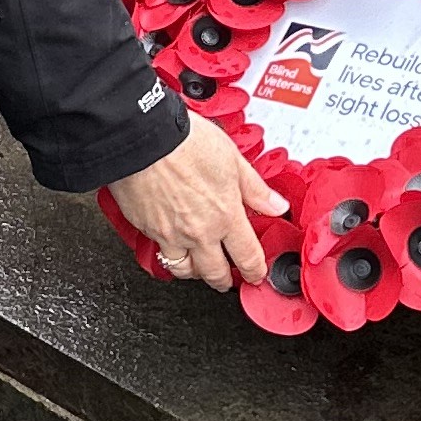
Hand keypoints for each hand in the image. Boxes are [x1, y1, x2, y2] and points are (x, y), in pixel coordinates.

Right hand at [106, 110, 287, 289]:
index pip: (248, 257)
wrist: (144, 140)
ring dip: (194, 271)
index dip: (256, 270)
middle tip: (227, 279)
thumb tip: (276, 205)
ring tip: (198, 266)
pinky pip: (159, 251)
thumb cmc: (185, 143)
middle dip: (224, 280)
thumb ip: (255, 189)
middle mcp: (199, 232)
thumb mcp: (233, 160)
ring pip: (184, 270)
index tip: (257, 273)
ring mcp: (170, 234)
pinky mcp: (147, 229)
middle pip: (215, 273)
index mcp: (226, 216)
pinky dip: (167, 252)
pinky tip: (170, 243)